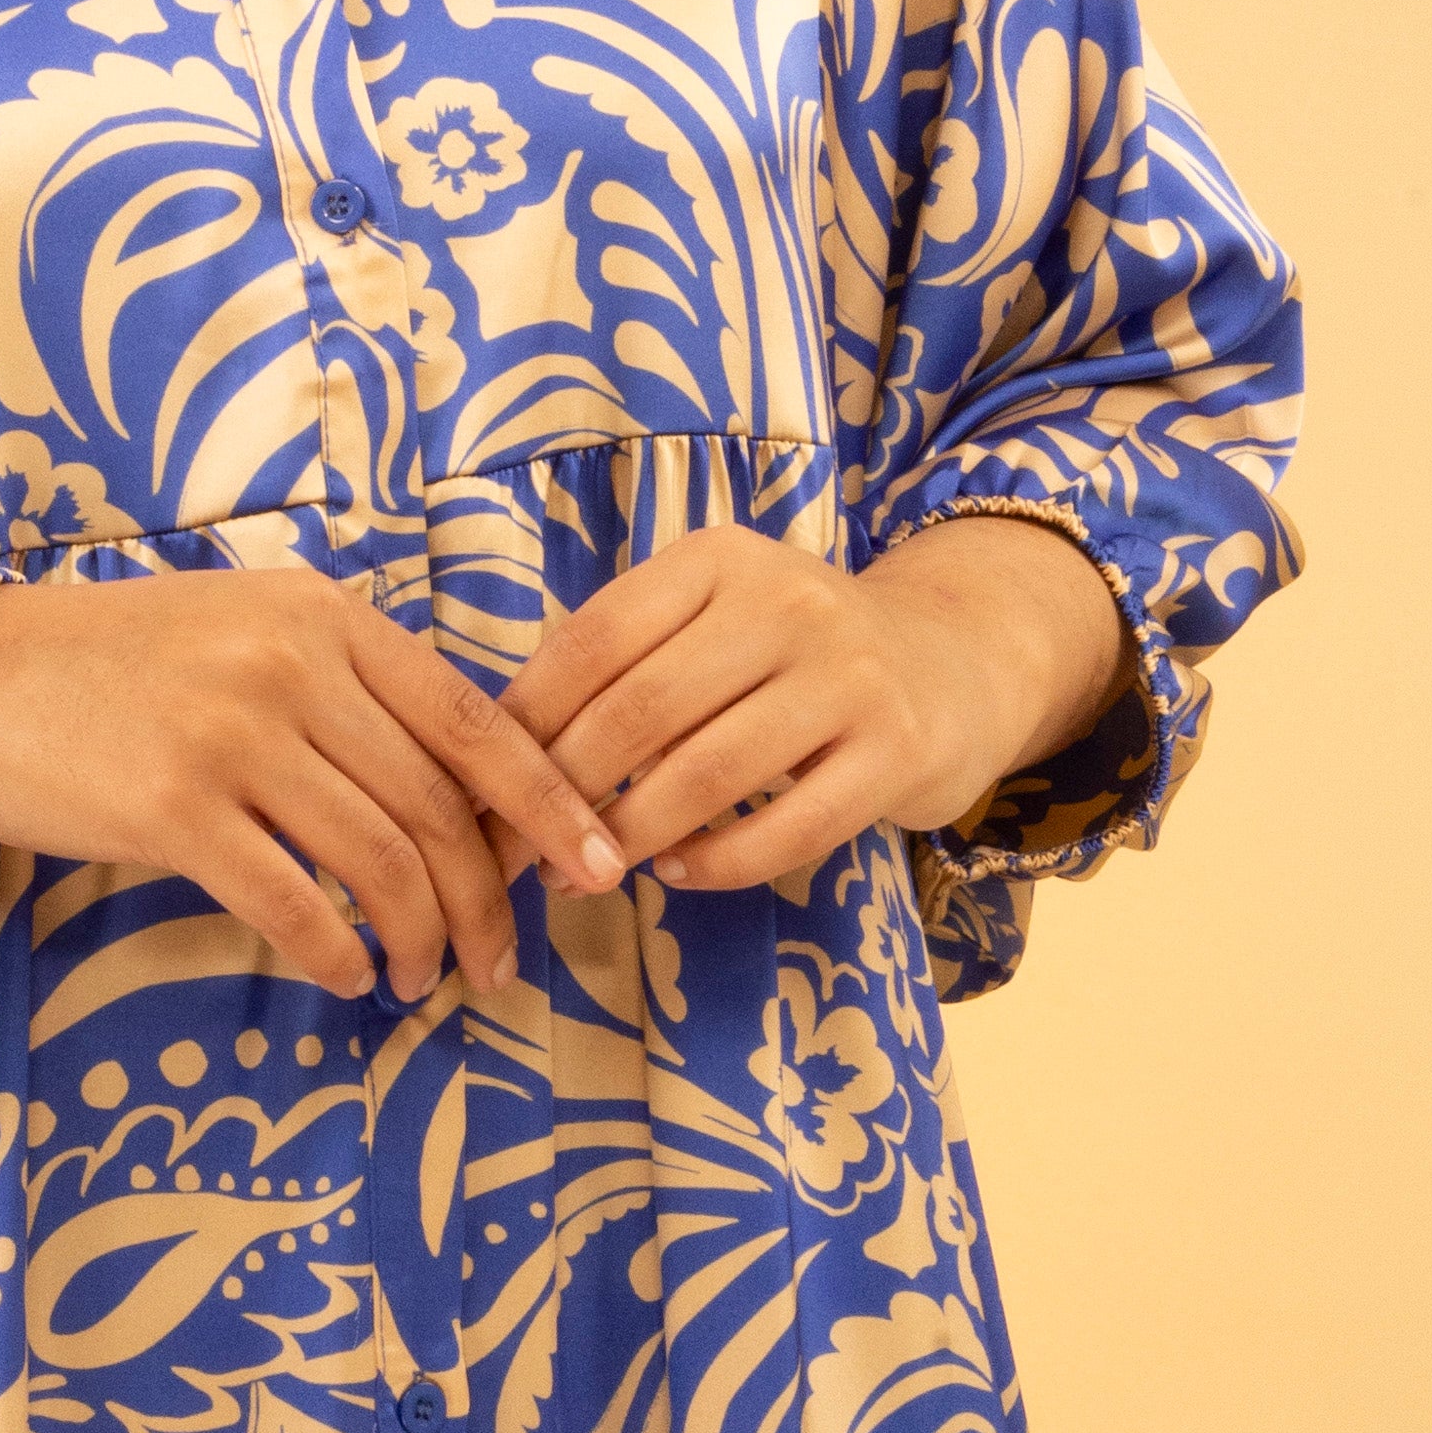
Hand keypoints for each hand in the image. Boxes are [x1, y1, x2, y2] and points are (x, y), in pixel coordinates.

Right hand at [0, 565, 629, 1002]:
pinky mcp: (174, 806)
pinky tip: (345, 977)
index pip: (477, 720)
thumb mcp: (246, 631)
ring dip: (419, 938)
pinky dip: (335, 953)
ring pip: (379, 861)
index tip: (600, 867)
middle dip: (490, 899)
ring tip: (423, 979)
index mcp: (327, 617)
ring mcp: (233, 734)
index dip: (551, 805)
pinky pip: (293, 901)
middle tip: (501, 962)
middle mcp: (294, 665)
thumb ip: (346, 686)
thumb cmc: (115, 666)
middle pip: (438, 805)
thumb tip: (455, 785)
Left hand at [492, 516, 1131, 897]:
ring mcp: (848, 675)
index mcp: (717, 558)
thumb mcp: (711, 618)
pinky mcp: (895, 750)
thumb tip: (498, 751)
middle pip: (639, 711)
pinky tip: (680, 873)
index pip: (592, 641)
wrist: (950, 662)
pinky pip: (787, 828)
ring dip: (631, 837)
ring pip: (705, 774)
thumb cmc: (792, 654)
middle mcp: (785, 601)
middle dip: (564, 794)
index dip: (526, 724)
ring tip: (588, 872)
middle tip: (522, 854)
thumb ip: (622, 661)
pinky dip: (718, 862)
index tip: (482, 790)